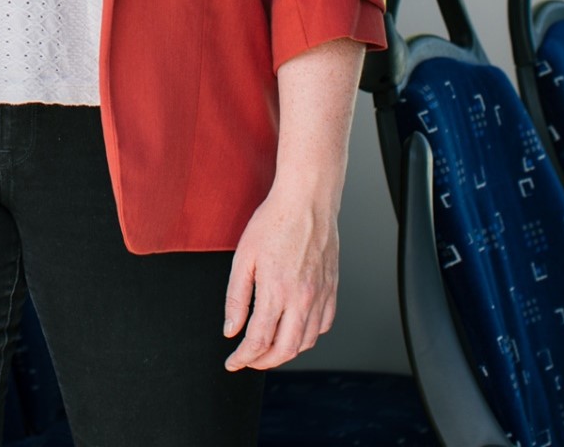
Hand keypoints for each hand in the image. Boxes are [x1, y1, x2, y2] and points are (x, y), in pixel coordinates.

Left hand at [222, 180, 339, 370]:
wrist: (307, 201)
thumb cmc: (273, 222)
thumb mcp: (243, 258)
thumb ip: (236, 298)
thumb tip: (231, 329)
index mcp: (276, 291)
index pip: (258, 340)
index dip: (243, 357)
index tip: (233, 362)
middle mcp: (302, 299)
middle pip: (285, 350)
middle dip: (263, 362)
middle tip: (248, 360)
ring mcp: (320, 295)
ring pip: (306, 342)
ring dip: (285, 352)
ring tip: (268, 348)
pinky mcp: (332, 288)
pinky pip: (324, 325)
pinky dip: (308, 336)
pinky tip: (294, 330)